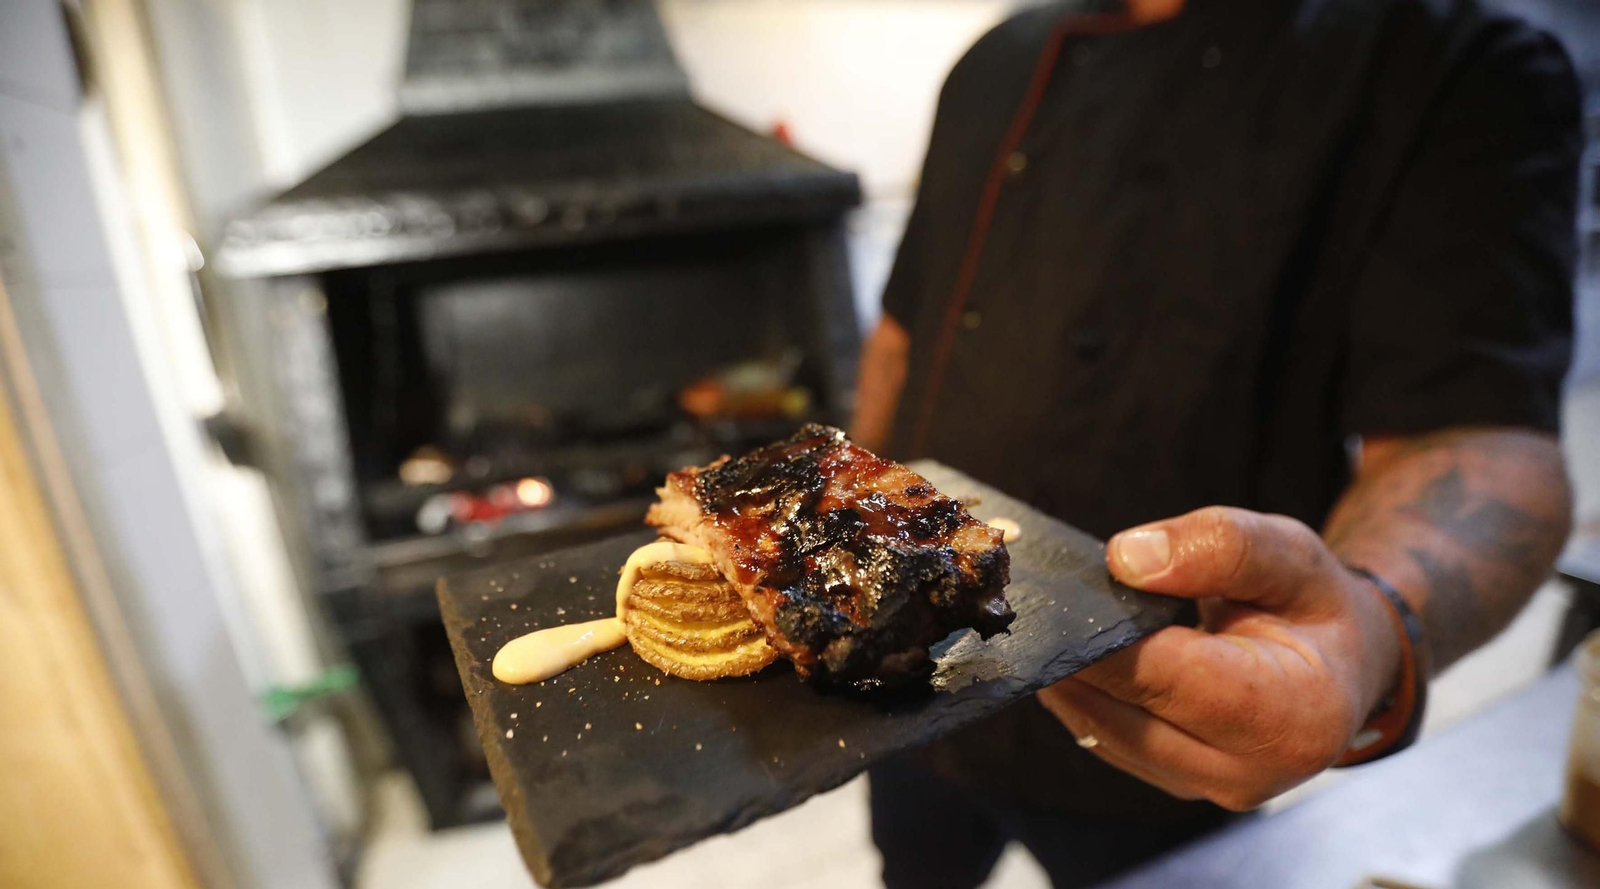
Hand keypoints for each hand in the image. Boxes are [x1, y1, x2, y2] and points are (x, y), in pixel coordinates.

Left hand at [1037, 506, 1402, 810]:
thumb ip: (1219, 546)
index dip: (1104, 640)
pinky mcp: (1175, 781)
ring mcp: (1207, 786)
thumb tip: (1127, 559)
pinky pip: (1106, 738)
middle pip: (1124, 713)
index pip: (1170, 677)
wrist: (1337, 666)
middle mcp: (1249, 771)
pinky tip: (1067, 652)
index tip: (1052, 600)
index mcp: (1292, 715)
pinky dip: (1081, 694)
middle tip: (1029, 605)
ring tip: (1043, 622)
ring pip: (1102, 732)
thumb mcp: (1288, 553)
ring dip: (1066, 678)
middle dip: (1072, 658)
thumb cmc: (1312, 606)